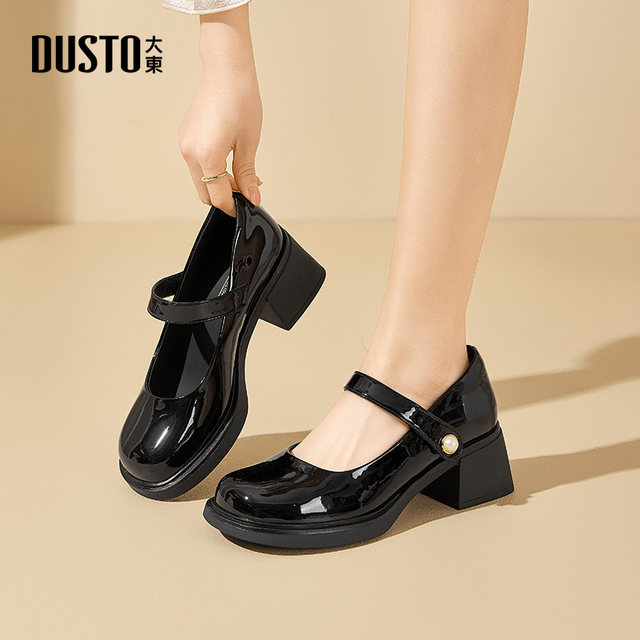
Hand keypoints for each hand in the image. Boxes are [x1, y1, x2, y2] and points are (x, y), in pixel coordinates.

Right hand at [178, 7, 261, 214]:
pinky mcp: (185, 137)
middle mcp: (190, 152)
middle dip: (225, 197)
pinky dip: (211, 169)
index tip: (247, 207)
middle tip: (247, 189)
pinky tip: (228, 159)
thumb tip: (253, 197)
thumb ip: (247, 174)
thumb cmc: (240, 98)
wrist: (226, 69)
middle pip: (204, 193)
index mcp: (206, 156)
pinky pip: (196, 164)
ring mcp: (185, 144)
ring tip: (241, 172)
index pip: (217, 197)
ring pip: (200, 179)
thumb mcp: (249, 142)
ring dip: (218, 183)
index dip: (233, 207)